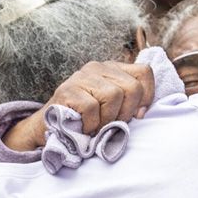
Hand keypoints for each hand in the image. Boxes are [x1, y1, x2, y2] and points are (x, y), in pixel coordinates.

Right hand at [3, 61, 154, 151]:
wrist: (49, 129)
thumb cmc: (87, 122)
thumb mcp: (113, 109)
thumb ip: (129, 103)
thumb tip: (143, 112)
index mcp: (113, 70)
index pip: (145, 72)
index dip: (147, 96)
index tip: (138, 115)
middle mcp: (98, 67)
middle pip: (132, 87)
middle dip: (126, 112)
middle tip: (112, 124)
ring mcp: (81, 76)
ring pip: (113, 95)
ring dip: (107, 119)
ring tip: (96, 126)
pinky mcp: (67, 90)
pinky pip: (91, 108)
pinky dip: (90, 124)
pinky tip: (83, 127)